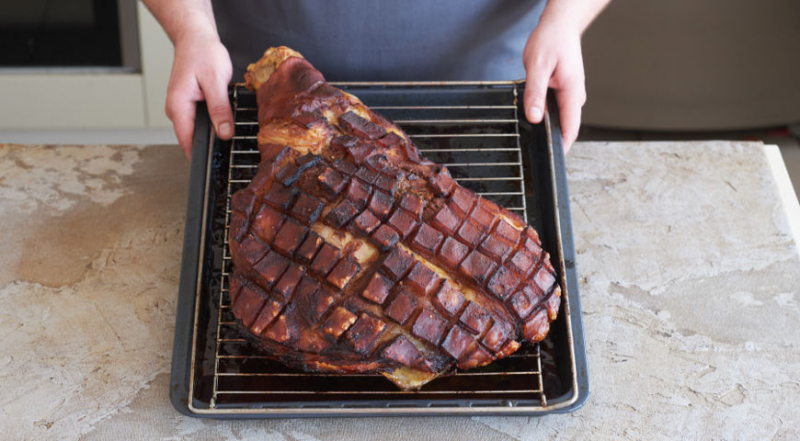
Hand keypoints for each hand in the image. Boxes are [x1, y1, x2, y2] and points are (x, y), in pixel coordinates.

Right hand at [165, 32, 233, 158]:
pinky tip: (223, 118)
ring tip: (229, 132)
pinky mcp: (188, 103)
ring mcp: (181, 107)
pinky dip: (213, 121)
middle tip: (231, 148)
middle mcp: (176, 109)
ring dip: (213, 132)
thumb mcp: (216, 81)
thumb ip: (220, 109)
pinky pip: (200, 119)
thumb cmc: (202, 53)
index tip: (218, 163)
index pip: (188, 142)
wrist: (195, 37)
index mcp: (178, 107)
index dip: (203, 154)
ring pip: (198, 129)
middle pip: (193, 138)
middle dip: (211, 145)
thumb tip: (224, 133)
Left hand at [522, 18, 586, 152]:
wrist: (560, 25)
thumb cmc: (552, 40)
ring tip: (531, 135)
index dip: (561, 148)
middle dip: (551, 140)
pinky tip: (534, 114)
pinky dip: (546, 114)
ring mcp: (571, 94)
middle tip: (533, 152)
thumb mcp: (537, 66)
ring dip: (547, 127)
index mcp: (572, 92)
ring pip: (559, 118)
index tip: (551, 162)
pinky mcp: (564, 91)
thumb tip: (535, 117)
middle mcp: (575, 96)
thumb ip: (535, 94)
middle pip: (565, 127)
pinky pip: (556, 109)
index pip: (570, 129)